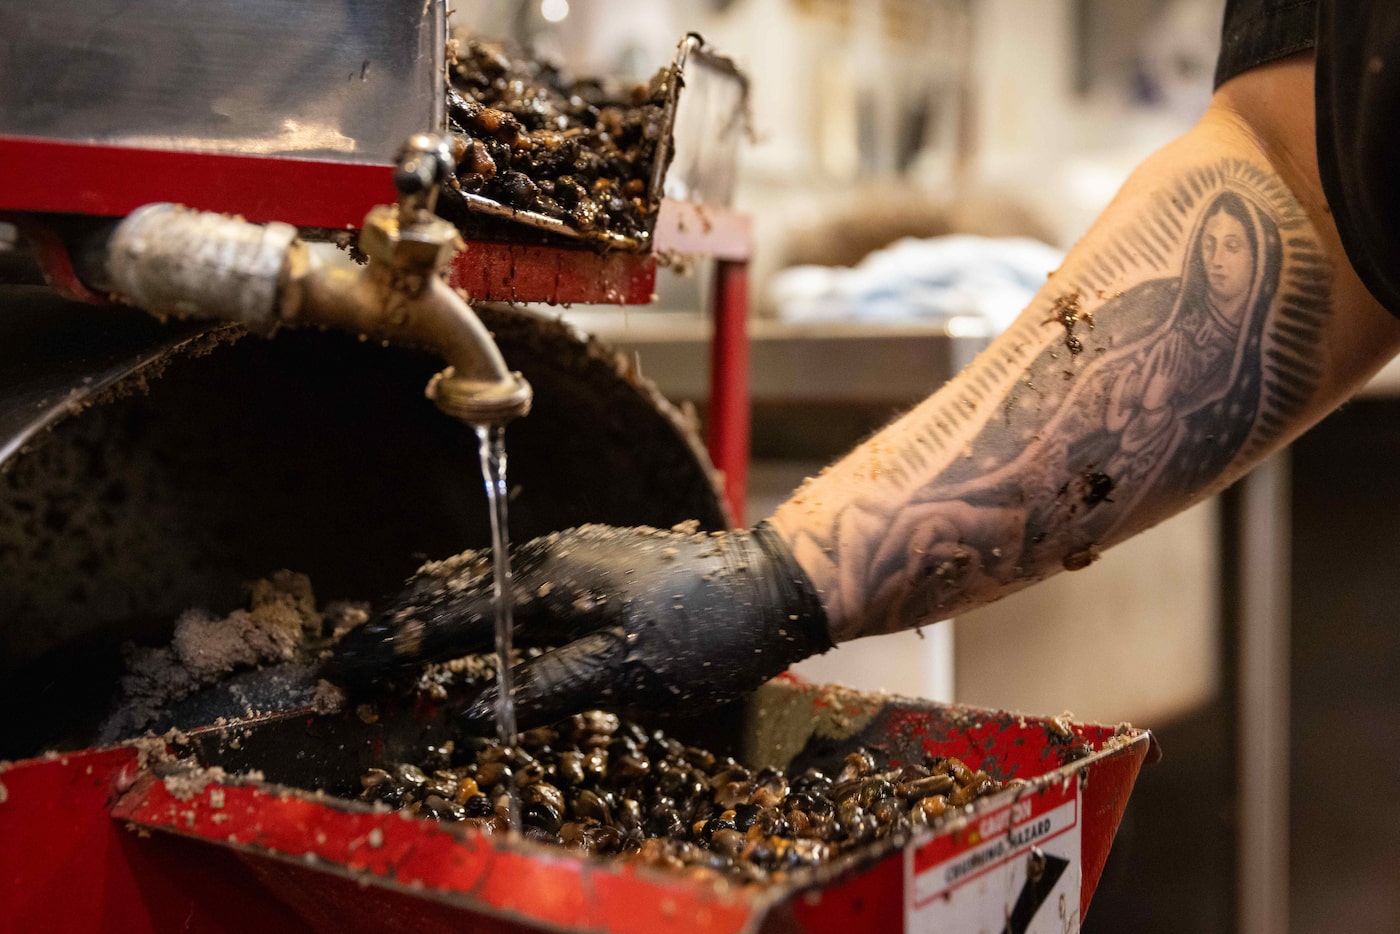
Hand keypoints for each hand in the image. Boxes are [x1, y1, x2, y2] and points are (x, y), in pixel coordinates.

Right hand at [330, 523, 831, 729]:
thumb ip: (541, 689)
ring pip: (475, 578)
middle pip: (448, 590)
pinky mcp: (586, 560)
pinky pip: (504, 577)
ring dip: (426, 611)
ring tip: (386, 640)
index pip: (446, 618)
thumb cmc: (699, 634)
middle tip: (347, 661)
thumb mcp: (622, 674)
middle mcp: (544, 557)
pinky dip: (465, 601)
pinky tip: (463, 617)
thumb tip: (464, 711)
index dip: (392, 649)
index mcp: (543, 582)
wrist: (766, 586)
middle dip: (393, 626)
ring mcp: (566, 553)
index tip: (345, 671)